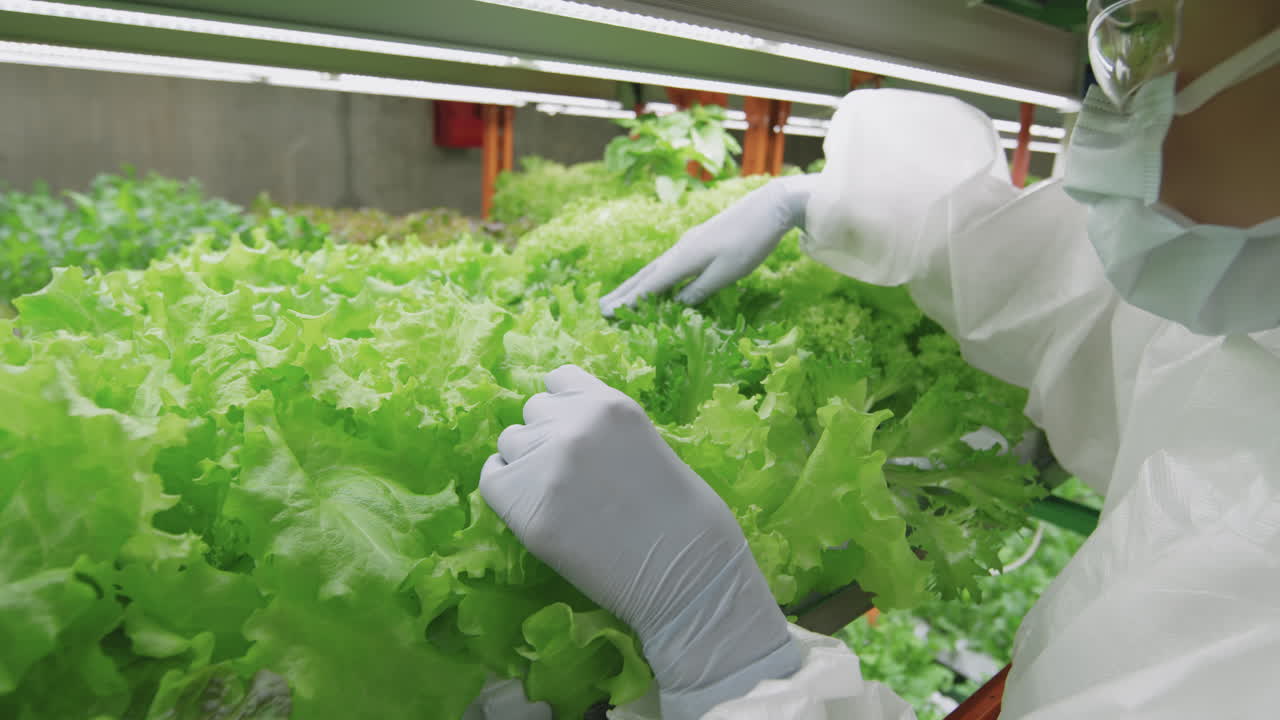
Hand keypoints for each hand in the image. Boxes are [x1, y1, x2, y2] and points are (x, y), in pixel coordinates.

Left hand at [480, 366, 799, 719]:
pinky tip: (534, 508)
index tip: (574, 430)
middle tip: (573, 473)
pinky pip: (491, 480)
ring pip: (510, 444)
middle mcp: (571, 424)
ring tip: (558, 495)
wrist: (689, 575)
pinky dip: (506, 491)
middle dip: (547, 435)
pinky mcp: (525, 510)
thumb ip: (604, 430)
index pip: (558, 380)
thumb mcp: (647, 444)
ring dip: (527, 462)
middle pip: (533, 411)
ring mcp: (545, 466)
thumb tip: (565, 427)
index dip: (563, 406)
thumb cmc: (686, 517)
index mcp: (609, 404)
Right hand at [599, 174, 815, 315]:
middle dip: (624, 292)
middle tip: (602, 307)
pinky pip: (668, 263)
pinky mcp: (697, 241)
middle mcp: (680, 250)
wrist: (768, 207)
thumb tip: (676, 303)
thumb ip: (699, 290)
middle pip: (645, 274)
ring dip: (636, 284)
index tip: (608, 313)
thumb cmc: (750, 242)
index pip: (650, 285)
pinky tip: (655, 281)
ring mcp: (687, 243)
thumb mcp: (726, 274)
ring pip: (655, 268)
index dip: (629, 301)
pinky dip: (654, 276)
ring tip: (620, 296)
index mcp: (683, 259)